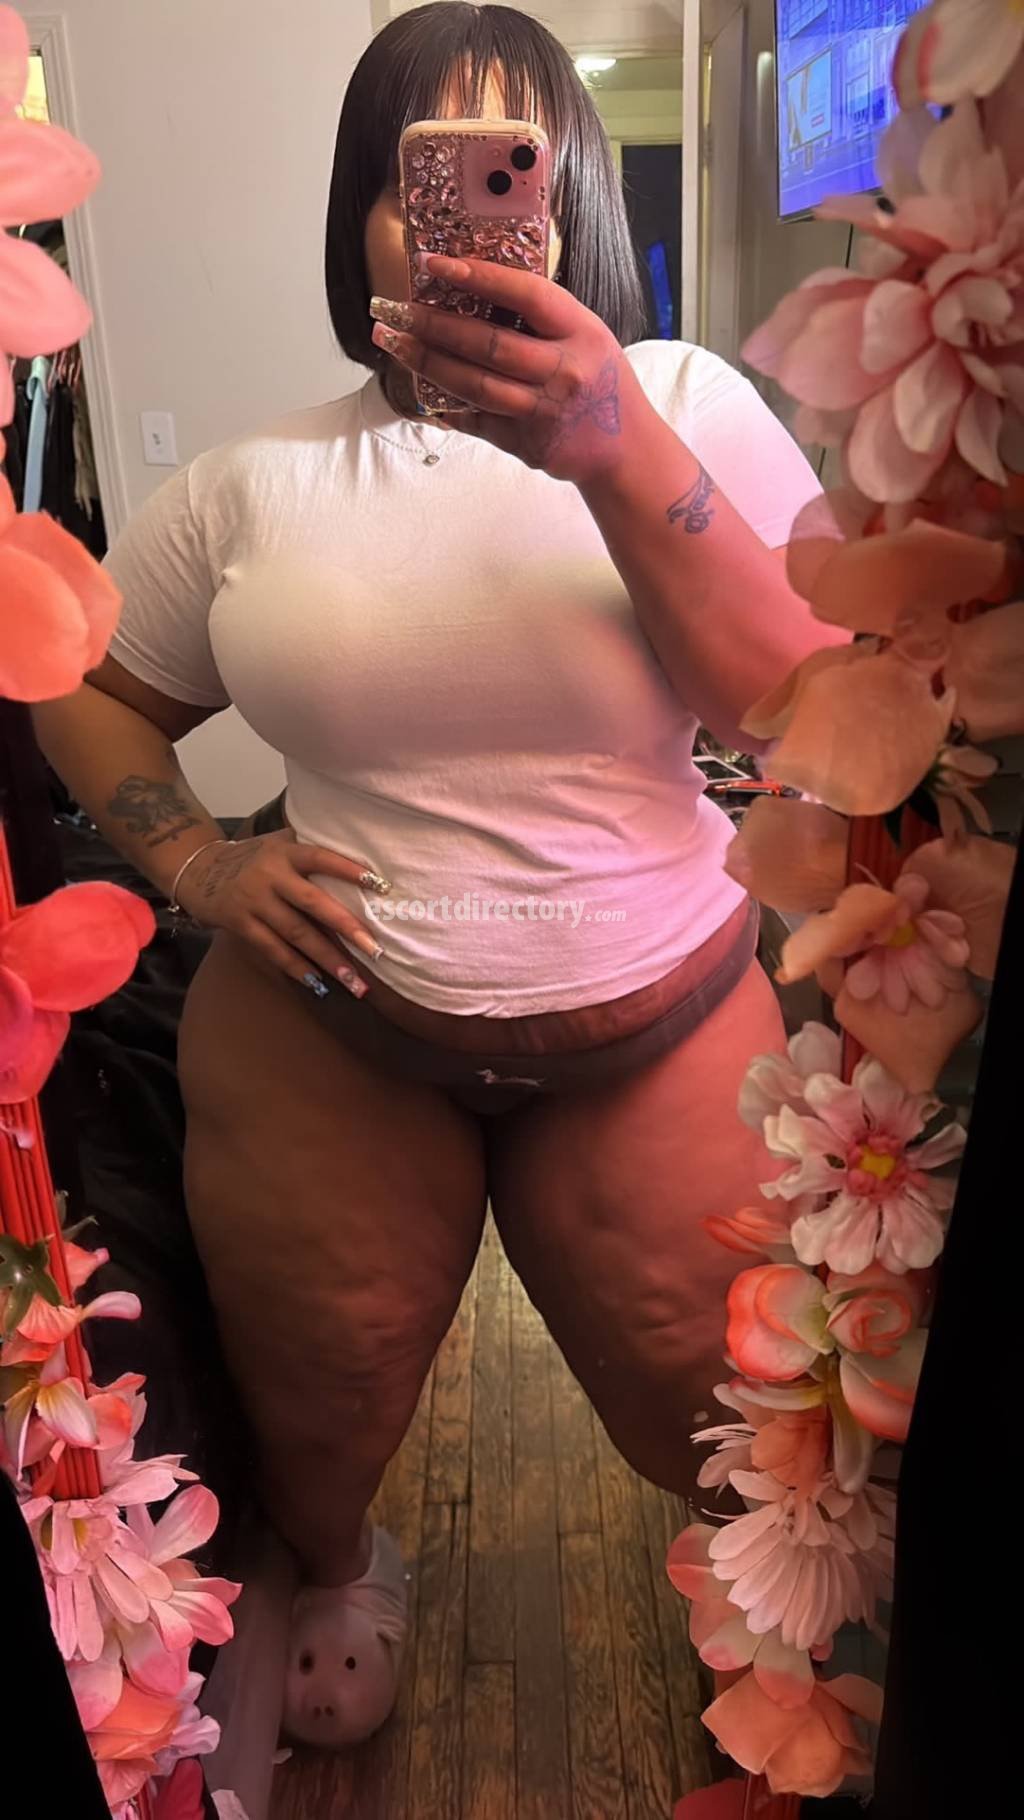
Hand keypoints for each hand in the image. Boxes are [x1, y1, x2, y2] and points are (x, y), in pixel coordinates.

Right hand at [177, 830, 389, 994]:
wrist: (197, 868)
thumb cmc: (251, 858)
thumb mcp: (276, 843)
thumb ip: (307, 849)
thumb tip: (358, 858)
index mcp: (284, 852)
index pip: (321, 858)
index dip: (349, 870)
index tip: (380, 885)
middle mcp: (270, 876)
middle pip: (313, 903)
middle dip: (346, 928)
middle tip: (375, 950)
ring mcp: (254, 902)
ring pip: (296, 934)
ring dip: (327, 959)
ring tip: (354, 981)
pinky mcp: (240, 924)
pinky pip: (273, 950)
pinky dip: (296, 967)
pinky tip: (318, 984)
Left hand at [369, 256, 651, 485]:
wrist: (625, 451)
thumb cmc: (601, 383)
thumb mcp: (589, 336)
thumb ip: (543, 317)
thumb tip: (477, 285)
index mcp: (582, 333)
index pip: (526, 294)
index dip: (478, 276)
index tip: (434, 263)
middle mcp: (563, 372)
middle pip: (487, 344)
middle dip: (432, 324)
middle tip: (393, 309)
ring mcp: (542, 412)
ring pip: (473, 385)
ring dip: (426, 362)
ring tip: (393, 342)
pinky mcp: (526, 443)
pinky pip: (476, 420)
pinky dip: (447, 404)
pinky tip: (422, 388)